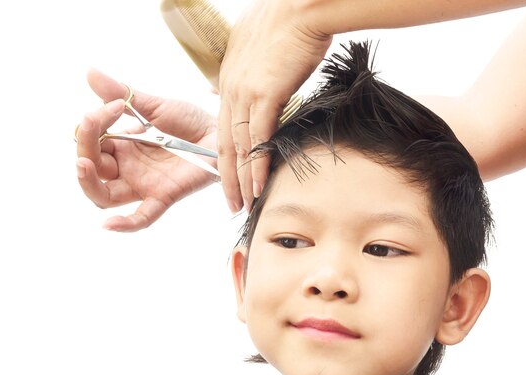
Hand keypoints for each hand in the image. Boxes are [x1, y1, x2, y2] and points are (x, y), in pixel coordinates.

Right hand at [75, 68, 217, 231]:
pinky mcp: (163, 196)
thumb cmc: (190, 122)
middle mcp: (127, 168)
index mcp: (122, 146)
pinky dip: (125, 224)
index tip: (116, 105)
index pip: (91, 143)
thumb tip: (89, 71)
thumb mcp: (154, 106)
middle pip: (91, 172)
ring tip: (84, 164)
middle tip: (92, 123)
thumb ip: (122, 93)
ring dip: (89, 183)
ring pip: (104, 196)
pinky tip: (109, 225)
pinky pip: (142, 217)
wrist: (221, 133)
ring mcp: (143, 184)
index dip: (93, 125)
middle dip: (84, 148)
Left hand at [217, 0, 331, 211]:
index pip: (223, 126)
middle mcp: (230, 88)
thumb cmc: (287, 20)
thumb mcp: (255, 44)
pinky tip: (257, 186)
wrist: (302, 6)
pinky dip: (256, 165)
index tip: (228, 176)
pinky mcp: (265, 94)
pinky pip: (257, 138)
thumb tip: (250, 81)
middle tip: (231, 202)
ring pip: (238, 146)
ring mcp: (245, 92)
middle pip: (223, 142)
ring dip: (241, 179)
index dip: (224, 155)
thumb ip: (248, 67)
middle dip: (226, 177)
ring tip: (245, 204)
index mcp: (229, 78)